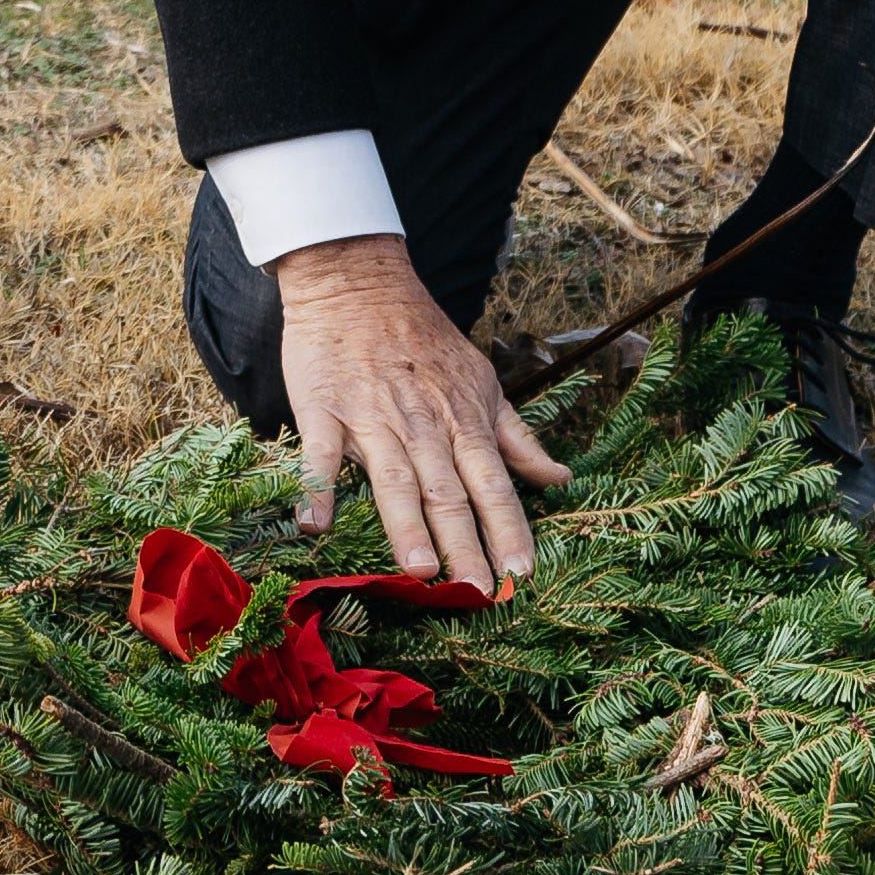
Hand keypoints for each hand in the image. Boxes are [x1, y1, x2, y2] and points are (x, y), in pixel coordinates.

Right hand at [270, 237, 569, 586]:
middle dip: (464, 544)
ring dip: (406, 524)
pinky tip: (314, 525)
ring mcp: (371, 418)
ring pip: (394, 478)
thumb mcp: (481, 381)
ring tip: (419, 571)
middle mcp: (422, 425)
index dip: (508, 527)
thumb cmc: (422, 337)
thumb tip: (560, 480)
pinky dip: (317, 487)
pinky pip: (321, 453)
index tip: (522, 573)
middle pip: (447, 492)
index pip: (492, 483)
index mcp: (463, 420)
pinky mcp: (323, 409)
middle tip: (477, 593)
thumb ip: (517, 437)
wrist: (358, 282)